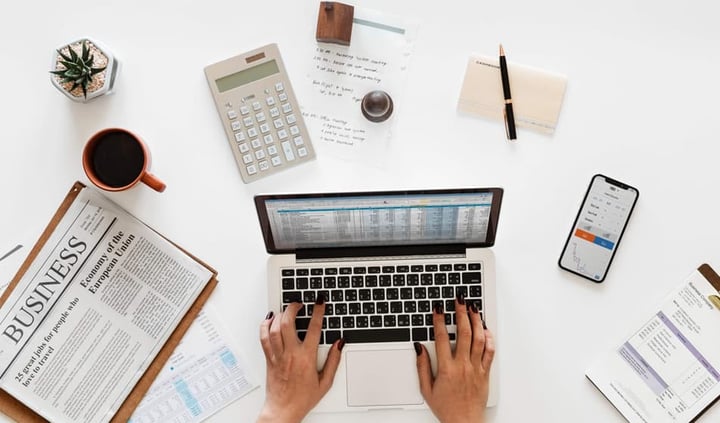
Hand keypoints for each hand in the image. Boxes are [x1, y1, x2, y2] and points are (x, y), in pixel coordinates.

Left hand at [258, 299, 343, 422]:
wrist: (283, 411)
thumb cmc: (303, 399)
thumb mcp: (325, 382)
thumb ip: (334, 361)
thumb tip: (340, 344)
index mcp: (306, 358)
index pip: (313, 328)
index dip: (317, 312)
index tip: (319, 302)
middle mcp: (290, 354)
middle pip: (288, 323)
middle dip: (293, 308)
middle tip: (298, 303)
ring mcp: (278, 356)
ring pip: (274, 328)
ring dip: (279, 315)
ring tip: (286, 309)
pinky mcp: (269, 359)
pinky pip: (264, 338)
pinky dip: (265, 326)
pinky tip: (269, 320)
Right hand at [415, 296, 494, 422]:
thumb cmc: (446, 408)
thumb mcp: (426, 389)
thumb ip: (422, 366)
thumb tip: (419, 348)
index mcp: (447, 369)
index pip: (441, 338)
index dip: (439, 320)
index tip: (438, 309)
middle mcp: (463, 366)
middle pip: (464, 333)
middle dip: (461, 313)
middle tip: (459, 301)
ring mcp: (476, 368)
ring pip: (479, 339)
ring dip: (476, 321)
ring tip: (473, 309)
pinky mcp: (485, 373)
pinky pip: (489, 352)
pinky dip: (489, 338)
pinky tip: (485, 329)